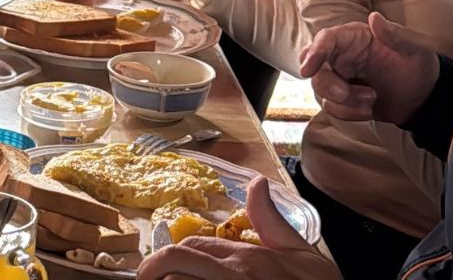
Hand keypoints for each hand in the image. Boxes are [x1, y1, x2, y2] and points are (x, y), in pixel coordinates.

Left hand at [136, 177, 340, 279]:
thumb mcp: (303, 256)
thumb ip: (272, 221)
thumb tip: (257, 181)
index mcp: (247, 256)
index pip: (193, 245)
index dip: (174, 255)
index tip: (165, 268)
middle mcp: (233, 273)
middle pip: (175, 259)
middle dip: (155, 269)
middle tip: (149, 279)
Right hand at [299, 12, 439, 124]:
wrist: (424, 98)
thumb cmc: (419, 67)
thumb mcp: (414, 51)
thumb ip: (395, 35)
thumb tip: (374, 17)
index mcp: (354, 39)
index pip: (326, 40)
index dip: (314, 52)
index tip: (307, 70)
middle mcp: (341, 57)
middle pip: (317, 70)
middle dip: (328, 86)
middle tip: (344, 94)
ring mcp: (340, 79)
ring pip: (321, 91)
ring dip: (345, 102)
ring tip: (372, 99)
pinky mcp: (342, 100)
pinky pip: (332, 108)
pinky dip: (349, 113)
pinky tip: (369, 109)